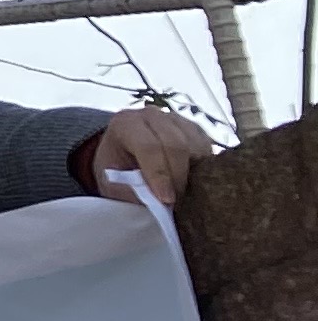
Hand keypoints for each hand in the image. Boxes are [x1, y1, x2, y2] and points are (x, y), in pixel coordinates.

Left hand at [90, 106, 215, 203]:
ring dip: (193, 173)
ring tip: (181, 193)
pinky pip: (208, 150)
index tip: (166, 199)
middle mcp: (153, 116)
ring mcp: (178, 120)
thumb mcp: (111, 180)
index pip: (148, 146)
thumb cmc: (115, 169)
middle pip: (177, 144)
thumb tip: (156, 204)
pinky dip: (203, 169)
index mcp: (126, 123)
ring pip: (197, 146)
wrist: (123, 154)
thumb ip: (129, 189)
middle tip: (177, 201)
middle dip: (179, 177)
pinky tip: (191, 181)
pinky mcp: (196, 130)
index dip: (159, 174)